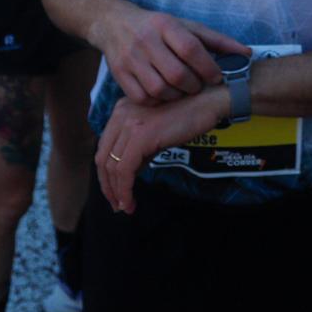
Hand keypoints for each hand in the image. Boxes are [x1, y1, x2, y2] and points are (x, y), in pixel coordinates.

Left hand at [96, 89, 228, 214]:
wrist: (208, 103)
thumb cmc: (187, 117)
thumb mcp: (155, 132)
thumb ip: (139, 149)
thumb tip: (128, 176)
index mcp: (121, 111)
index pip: (104, 148)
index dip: (106, 175)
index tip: (115, 194)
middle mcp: (120, 114)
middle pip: (102, 157)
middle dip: (108, 186)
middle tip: (118, 206)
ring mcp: (129, 124)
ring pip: (112, 166)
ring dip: (116, 192)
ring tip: (126, 208)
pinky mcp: (141, 136)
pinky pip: (125, 169)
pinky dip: (124, 190)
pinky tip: (130, 202)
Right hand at [98, 5, 247, 105]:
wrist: (113, 24)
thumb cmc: (158, 27)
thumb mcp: (185, 26)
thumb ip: (216, 40)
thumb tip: (246, 54)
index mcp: (165, 25)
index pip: (190, 49)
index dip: (207, 67)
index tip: (216, 77)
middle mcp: (146, 41)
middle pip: (176, 74)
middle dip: (194, 86)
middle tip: (199, 86)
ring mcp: (130, 59)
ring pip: (159, 89)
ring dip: (177, 96)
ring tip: (183, 91)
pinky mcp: (119, 74)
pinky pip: (142, 98)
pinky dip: (157, 101)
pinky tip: (165, 94)